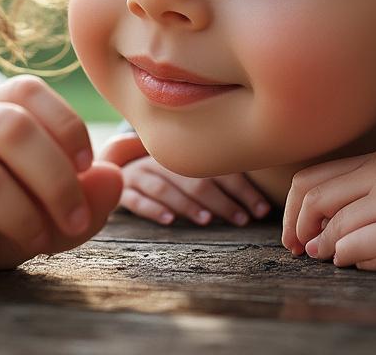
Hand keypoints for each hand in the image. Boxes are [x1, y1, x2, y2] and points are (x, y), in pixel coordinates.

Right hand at [0, 75, 122, 277]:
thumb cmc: (12, 212)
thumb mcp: (58, 202)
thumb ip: (92, 189)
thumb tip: (111, 177)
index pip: (26, 90)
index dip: (66, 125)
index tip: (89, 168)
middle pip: (9, 127)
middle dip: (55, 178)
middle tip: (75, 219)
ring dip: (22, 216)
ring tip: (40, 243)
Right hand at [101, 134, 270, 225]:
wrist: (113, 163)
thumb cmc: (163, 172)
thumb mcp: (186, 168)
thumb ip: (216, 176)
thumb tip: (262, 201)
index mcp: (182, 154)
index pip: (216, 169)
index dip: (241, 189)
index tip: (261, 210)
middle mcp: (161, 160)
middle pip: (192, 179)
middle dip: (219, 200)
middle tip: (241, 219)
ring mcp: (138, 174)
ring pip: (164, 186)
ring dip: (187, 203)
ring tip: (206, 219)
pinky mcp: (122, 190)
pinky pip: (135, 198)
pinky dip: (152, 208)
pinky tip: (169, 221)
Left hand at [282, 132, 375, 271]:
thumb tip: (353, 212)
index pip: (324, 171)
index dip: (300, 201)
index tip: (298, 224)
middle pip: (316, 194)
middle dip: (299, 223)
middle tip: (298, 246)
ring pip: (334, 223)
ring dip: (324, 245)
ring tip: (324, 256)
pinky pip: (356, 247)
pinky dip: (346, 257)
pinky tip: (349, 262)